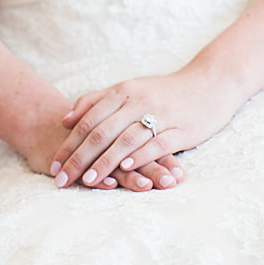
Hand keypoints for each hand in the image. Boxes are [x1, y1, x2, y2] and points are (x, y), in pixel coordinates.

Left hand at [49, 68, 241, 189]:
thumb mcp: (130, 88)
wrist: (210, 83)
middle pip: (101, 132)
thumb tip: (66, 118)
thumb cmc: (165, 91)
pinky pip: (155, 144)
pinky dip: (138, 157)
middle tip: (62, 180)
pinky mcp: (179, 129)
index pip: (88, 119)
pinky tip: (125, 171)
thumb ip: (97, 100)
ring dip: (104, 162)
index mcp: (123, 90)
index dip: (70, 143)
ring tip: (87, 181)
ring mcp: (159, 114)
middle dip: (79, 158)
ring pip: (125, 140)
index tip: (54, 165)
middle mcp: (138, 100)